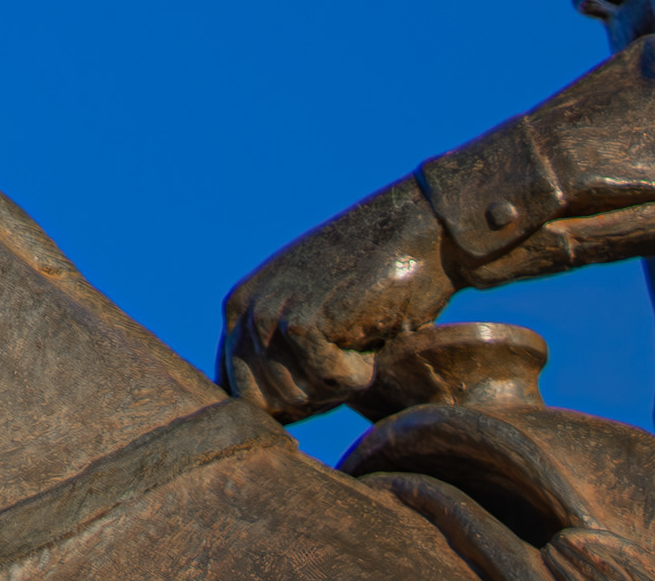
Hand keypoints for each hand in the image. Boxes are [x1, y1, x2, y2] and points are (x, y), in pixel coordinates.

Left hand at [216, 176, 458, 422]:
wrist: (416, 232)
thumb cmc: (371, 285)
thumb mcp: (310, 317)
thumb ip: (277, 360)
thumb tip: (264, 423)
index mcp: (238, 309)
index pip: (240, 393)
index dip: (290, 400)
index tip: (325, 371)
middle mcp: (243, 310)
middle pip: (265, 405)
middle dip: (312, 395)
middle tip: (346, 354)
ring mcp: (269, 314)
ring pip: (296, 398)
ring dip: (337, 383)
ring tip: (357, 337)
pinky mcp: (302, 321)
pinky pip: (326, 383)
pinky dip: (358, 372)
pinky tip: (368, 332)